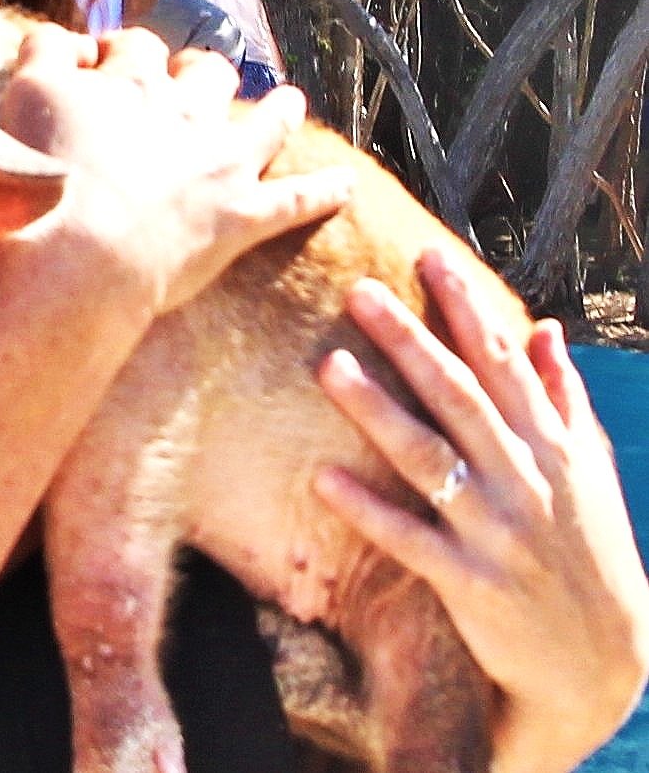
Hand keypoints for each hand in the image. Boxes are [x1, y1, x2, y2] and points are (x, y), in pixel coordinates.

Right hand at [0, 23, 351, 314]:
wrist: (81, 249)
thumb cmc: (41, 173)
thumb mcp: (23, 92)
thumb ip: (44, 51)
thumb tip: (70, 41)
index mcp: (131, 81)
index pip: (135, 46)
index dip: (122, 51)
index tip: (106, 65)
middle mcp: (183, 111)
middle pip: (205, 73)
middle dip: (200, 72)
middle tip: (191, 81)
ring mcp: (219, 163)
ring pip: (265, 122)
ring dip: (278, 110)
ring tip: (289, 102)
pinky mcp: (239, 218)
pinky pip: (296, 200)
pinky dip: (324, 191)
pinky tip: (347, 185)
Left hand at [313, 247, 648, 772]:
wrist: (603, 670)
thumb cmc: (588, 555)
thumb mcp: (587, 472)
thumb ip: (562, 398)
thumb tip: (544, 327)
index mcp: (551, 446)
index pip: (504, 362)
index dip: (467, 307)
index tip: (429, 257)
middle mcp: (526, 480)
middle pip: (459, 397)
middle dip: (409, 340)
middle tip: (357, 292)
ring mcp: (498, 533)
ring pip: (430, 459)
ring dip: (378, 410)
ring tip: (327, 366)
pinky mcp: (472, 586)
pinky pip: (412, 541)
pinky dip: (369, 509)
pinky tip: (323, 478)